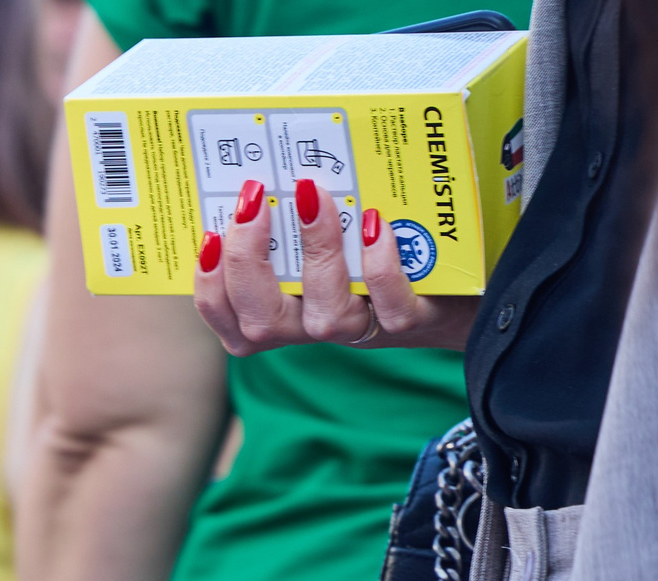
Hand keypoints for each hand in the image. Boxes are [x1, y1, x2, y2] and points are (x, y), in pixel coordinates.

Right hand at [192, 176, 477, 354]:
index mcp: (279, 315)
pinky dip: (379, 265)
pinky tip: (374, 222)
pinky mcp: (408, 319)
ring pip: (324, 313)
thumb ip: (282, 227)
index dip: (210, 285)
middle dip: (248, 263)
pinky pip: (389, 304)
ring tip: (317, 197)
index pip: (227, 319)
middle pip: (260, 323)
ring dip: (316, 250)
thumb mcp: (318, 243)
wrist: (447, 290)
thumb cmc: (367, 256)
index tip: (210, 233)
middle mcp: (311, 328)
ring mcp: (359, 328)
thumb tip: (251, 175)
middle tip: (254, 202)